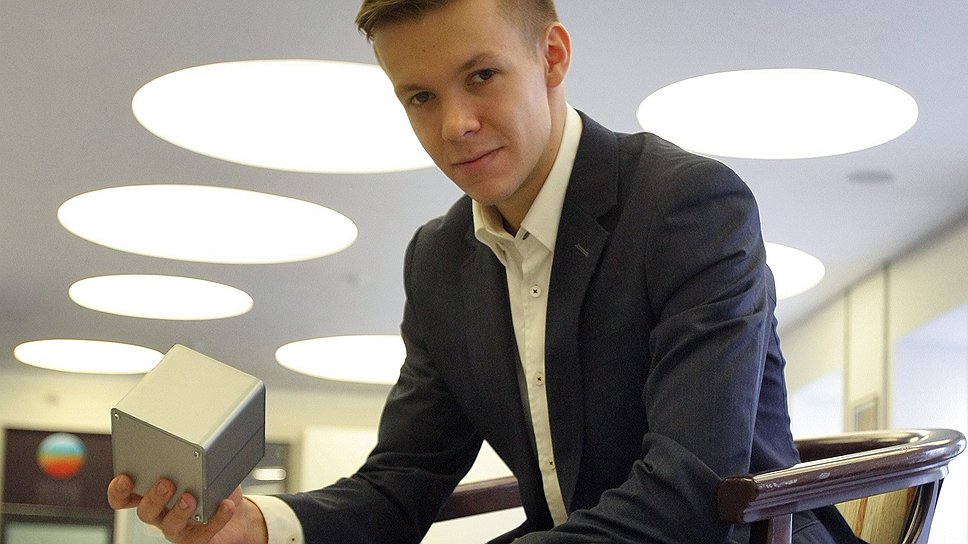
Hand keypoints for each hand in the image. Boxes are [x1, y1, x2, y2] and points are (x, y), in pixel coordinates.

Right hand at [107, 475, 266, 543]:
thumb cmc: (213, 490)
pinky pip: (203, 533)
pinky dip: (217, 518)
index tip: (124, 479)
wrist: (237, 518)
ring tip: (191, 497)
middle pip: (146, 511)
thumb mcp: (202, 469)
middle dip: (154, 497)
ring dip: (179, 511)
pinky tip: (226, 505)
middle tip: (165, 483)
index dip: (119, 491)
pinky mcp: (197, 539)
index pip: (125, 497)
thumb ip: (193, 459)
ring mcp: (178, 528)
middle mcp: (161, 514)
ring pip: (170, 525)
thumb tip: (198, 439)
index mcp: (153, 495)